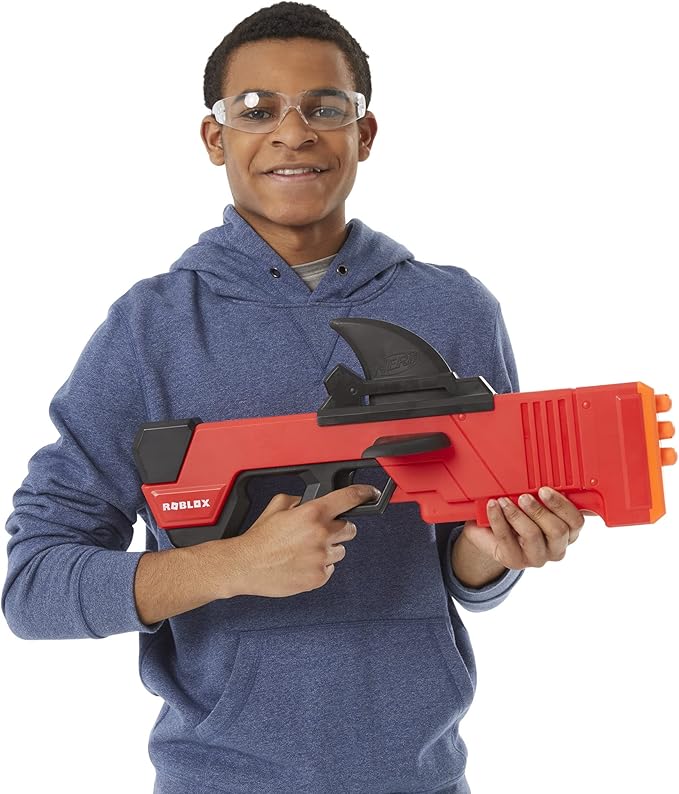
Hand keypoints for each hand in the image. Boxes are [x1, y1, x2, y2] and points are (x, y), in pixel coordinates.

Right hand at [223, 483, 379, 598]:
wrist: (245, 565)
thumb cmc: (259, 539)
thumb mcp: (276, 506)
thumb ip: (298, 500)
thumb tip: (308, 501)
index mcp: (312, 514)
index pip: (348, 498)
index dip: (364, 493)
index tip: (370, 493)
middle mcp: (321, 534)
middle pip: (350, 529)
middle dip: (338, 529)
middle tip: (321, 532)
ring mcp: (321, 557)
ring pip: (341, 551)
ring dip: (329, 549)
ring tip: (306, 551)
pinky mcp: (318, 577)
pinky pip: (330, 569)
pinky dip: (320, 566)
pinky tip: (302, 563)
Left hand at [462, 487, 585, 571]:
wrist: (489, 533)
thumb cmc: (516, 514)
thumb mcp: (533, 501)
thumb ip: (543, 494)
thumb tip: (544, 473)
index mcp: (568, 531)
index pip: (576, 521)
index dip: (562, 505)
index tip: (544, 489)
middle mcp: (556, 547)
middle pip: (558, 531)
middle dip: (539, 510)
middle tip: (523, 496)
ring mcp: (536, 557)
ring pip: (532, 535)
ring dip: (517, 514)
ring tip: (504, 500)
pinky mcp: (514, 560)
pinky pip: (507, 539)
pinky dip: (498, 519)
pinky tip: (493, 506)